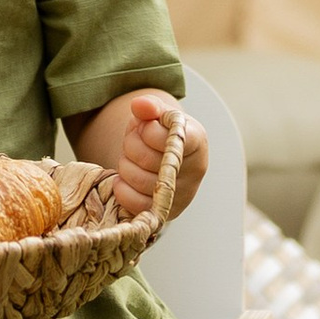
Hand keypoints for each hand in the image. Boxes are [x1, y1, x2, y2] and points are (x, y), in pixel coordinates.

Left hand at [109, 92, 205, 221]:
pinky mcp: (165, 213)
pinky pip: (136, 204)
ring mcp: (182, 195)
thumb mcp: (158, 114)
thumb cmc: (160, 133)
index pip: (171, 137)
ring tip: (131, 159)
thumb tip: (139, 105)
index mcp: (197, 141)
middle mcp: (195, 170)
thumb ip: (150, 106)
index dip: (149, 130)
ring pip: (140, 181)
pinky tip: (125, 178)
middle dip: (132, 146)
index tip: (145, 126)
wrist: (162, 158)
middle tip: (134, 141)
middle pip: (150, 159)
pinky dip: (123, 189)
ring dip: (126, 165)